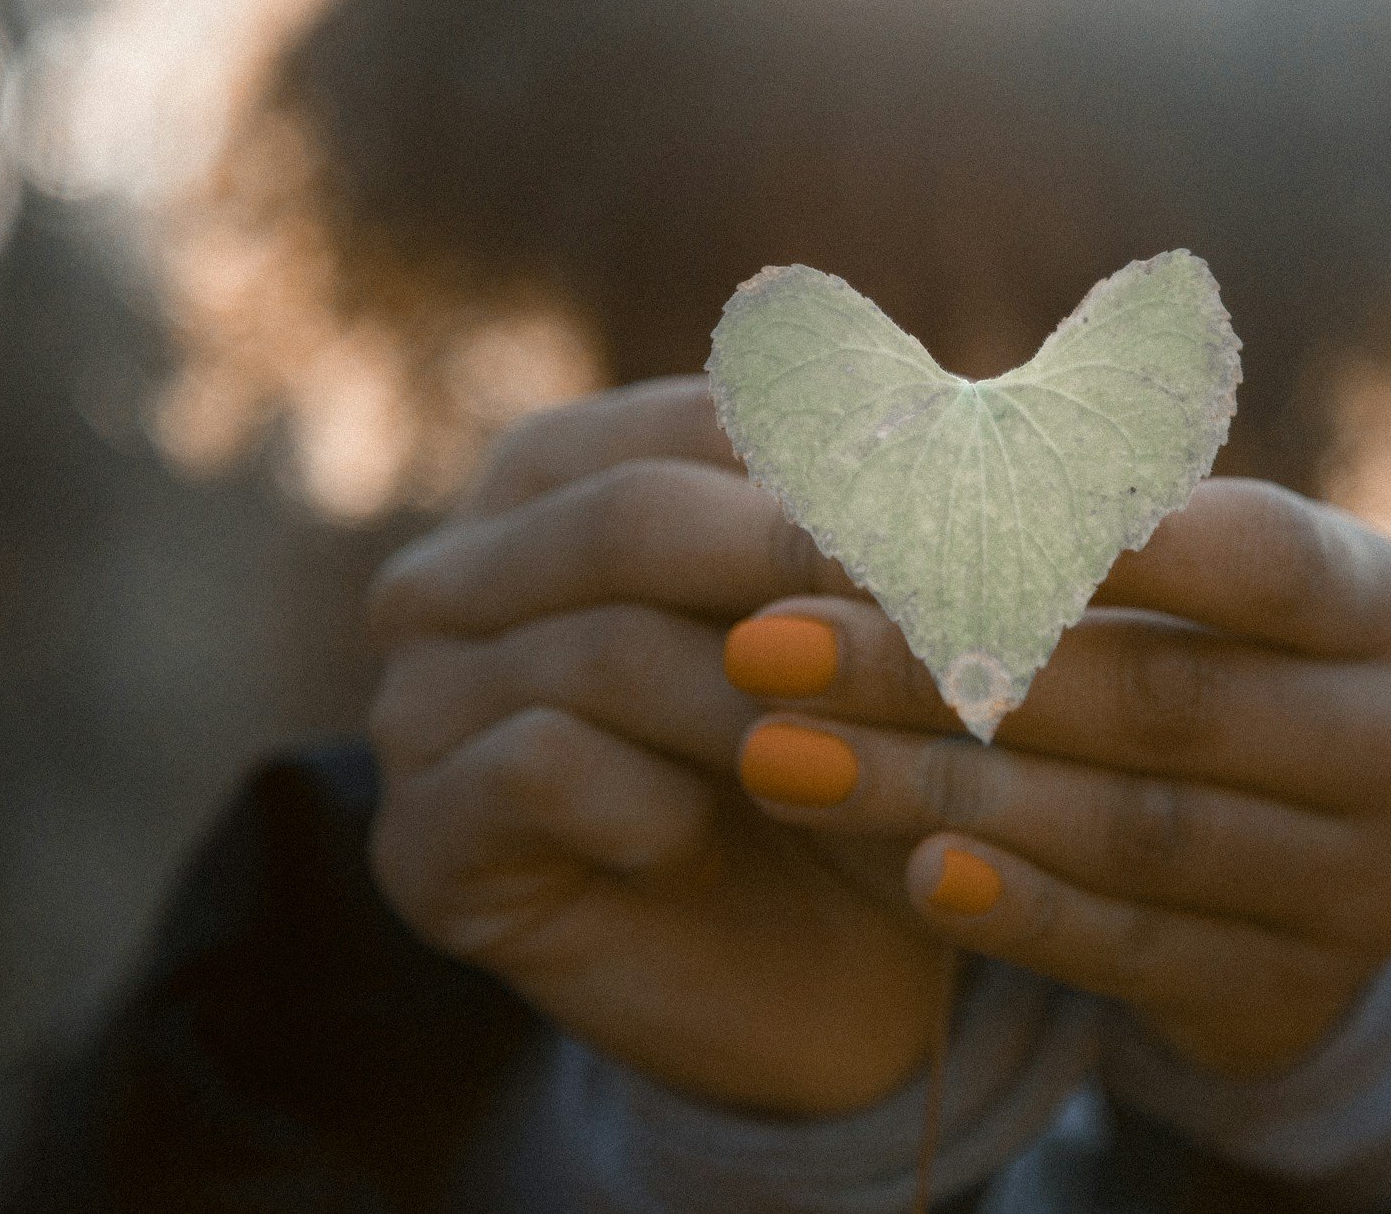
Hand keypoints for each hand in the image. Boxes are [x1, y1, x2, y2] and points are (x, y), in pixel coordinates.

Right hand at [362, 377, 949, 1116]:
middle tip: (938, 623)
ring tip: (853, 755)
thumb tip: (945, 410)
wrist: (819, 980)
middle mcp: (459, 570)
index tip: (971, 520)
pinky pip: (539, 768)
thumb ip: (880, 508)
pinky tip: (706, 838)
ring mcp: (419, 703)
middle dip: (799, 567)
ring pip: (599, 649)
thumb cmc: (850, 760)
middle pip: (631, 517)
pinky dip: (654, 799)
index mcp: (559, 471)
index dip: (837, 468)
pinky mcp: (421, 839)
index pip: (691, 422)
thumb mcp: (880, 620)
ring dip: (756, 706)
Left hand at [725, 480, 1390, 1076]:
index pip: (1247, 553)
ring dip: (938, 792)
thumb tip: (868, 426)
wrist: (1303, 874)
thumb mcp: (1172, 581)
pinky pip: (1138, 950)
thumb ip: (1057, 511)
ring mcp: (1369, 882)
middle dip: (942, 669)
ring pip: (1138, 832)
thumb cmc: (1194, 662)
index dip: (1083, 534)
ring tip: (780, 758)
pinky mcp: (1301, 992)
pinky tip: (910, 871)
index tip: (897, 517)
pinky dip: (1018, 911)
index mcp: (1378, 600)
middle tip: (767, 644)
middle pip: (1161, 699)